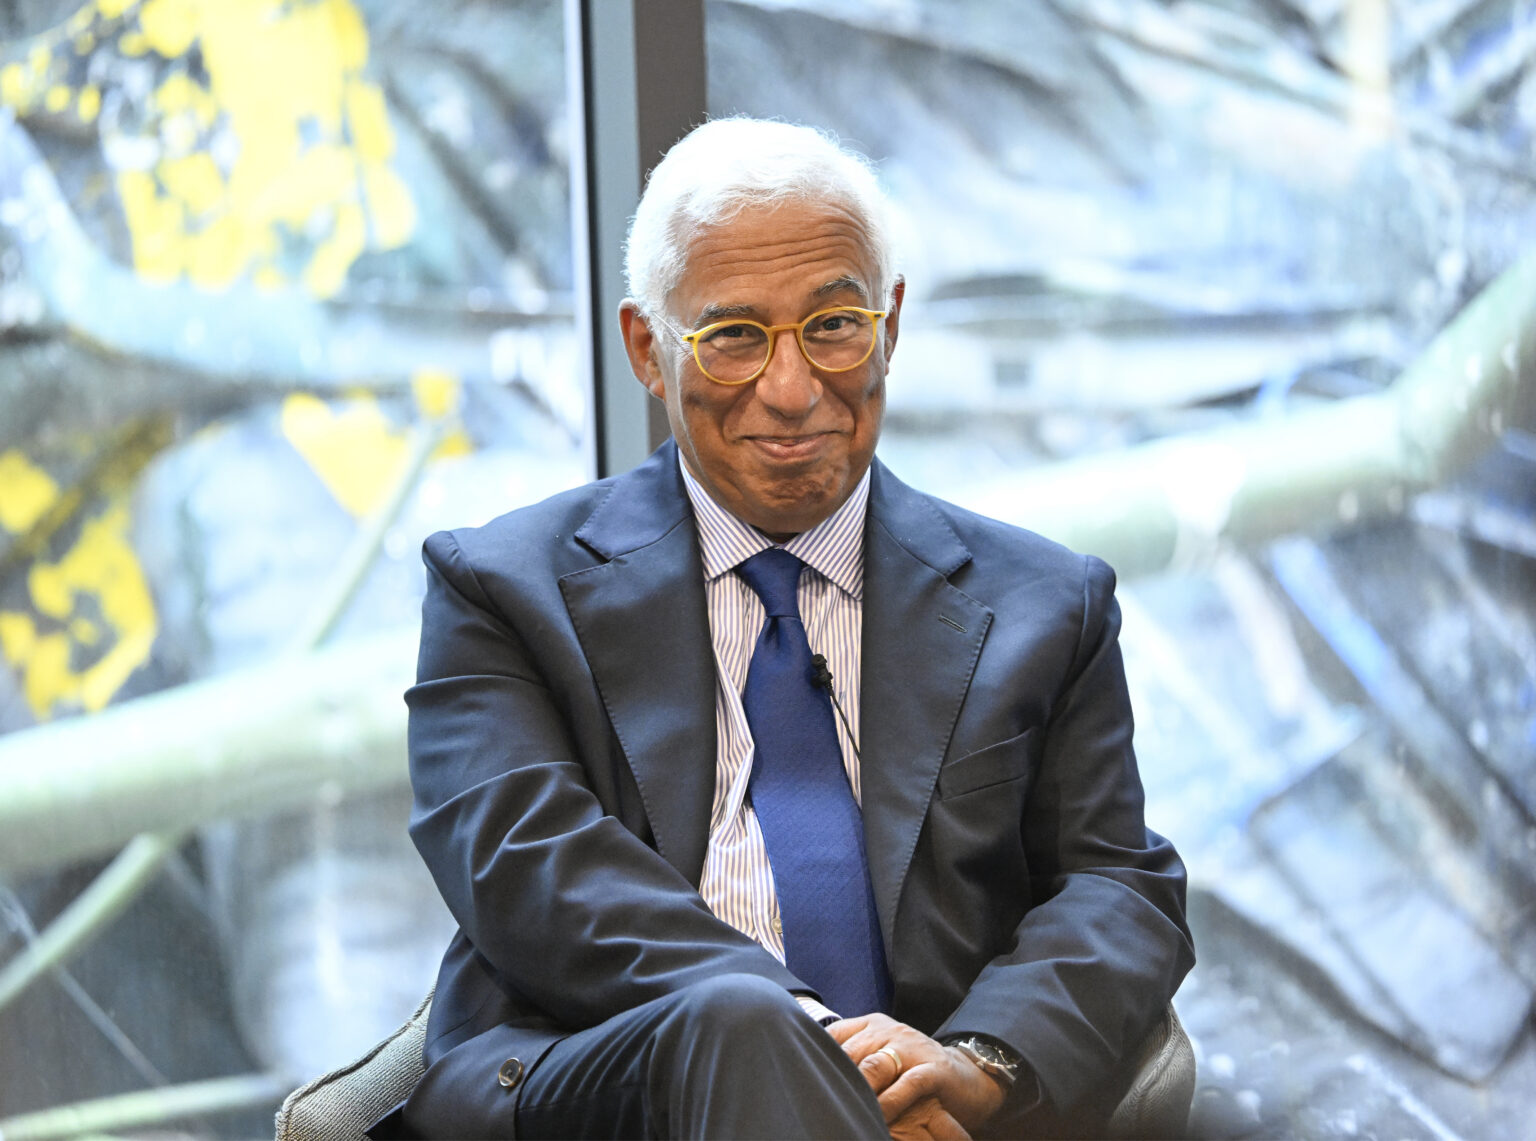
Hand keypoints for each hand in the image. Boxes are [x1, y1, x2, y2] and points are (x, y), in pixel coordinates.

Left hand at [827, 1013, 1005, 1134]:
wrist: (968, 1076)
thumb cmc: (914, 1072)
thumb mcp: (882, 1058)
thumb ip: (854, 1060)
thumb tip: (812, 1068)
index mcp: (873, 1025)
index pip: (836, 1035)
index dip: (817, 1056)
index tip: (802, 1076)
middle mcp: (890, 1031)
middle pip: (851, 1052)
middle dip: (834, 1076)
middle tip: (817, 1099)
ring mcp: (913, 1048)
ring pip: (875, 1066)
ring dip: (858, 1090)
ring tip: (843, 1108)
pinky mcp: (934, 1069)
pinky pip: (907, 1084)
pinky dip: (891, 1101)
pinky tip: (879, 1116)